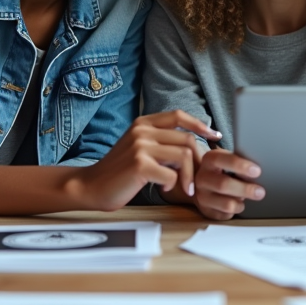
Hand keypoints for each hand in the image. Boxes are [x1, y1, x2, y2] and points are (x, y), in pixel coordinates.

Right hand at [73, 110, 219, 210]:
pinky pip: (171, 173)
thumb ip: (160, 142)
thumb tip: (192, 144)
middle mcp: (142, 130)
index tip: (214, 135)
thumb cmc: (118, 172)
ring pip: (183, 155)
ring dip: (189, 176)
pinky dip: (173, 184)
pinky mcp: (139, 165)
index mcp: (143, 123)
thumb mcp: (138, 148)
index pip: (178, 115)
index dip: (200, 124)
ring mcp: (140, 146)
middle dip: (197, 161)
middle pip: (187, 139)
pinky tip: (164, 188)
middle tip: (196, 178)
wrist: (90, 186)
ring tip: (184, 188)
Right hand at [193, 149, 263, 219]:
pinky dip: (235, 211)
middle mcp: (202, 178)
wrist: (207, 184)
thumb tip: (257, 173)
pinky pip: (226, 215)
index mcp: (209, 160)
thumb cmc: (225, 170)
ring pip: (226, 204)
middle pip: (223, 185)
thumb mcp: (230, 161)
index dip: (240, 165)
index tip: (257, 171)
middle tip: (260, 192)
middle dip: (245, 189)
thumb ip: (240, 164)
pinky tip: (236, 204)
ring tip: (245, 199)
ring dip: (240, 203)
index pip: (221, 160)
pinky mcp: (206, 211)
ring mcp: (202, 196)